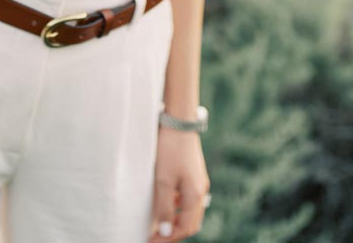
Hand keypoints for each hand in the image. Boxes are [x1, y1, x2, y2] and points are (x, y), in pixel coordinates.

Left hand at [148, 127, 210, 241]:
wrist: (179, 121)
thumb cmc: (170, 149)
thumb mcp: (163, 180)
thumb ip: (165, 207)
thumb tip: (166, 233)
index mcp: (195, 195)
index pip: (185, 228)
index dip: (168, 239)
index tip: (151, 241)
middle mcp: (201, 190)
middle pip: (190, 223)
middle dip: (174, 233)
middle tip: (156, 236)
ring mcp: (199, 181)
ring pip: (190, 211)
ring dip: (176, 220)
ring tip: (158, 223)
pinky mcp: (194, 172)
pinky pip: (188, 198)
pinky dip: (178, 206)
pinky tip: (165, 202)